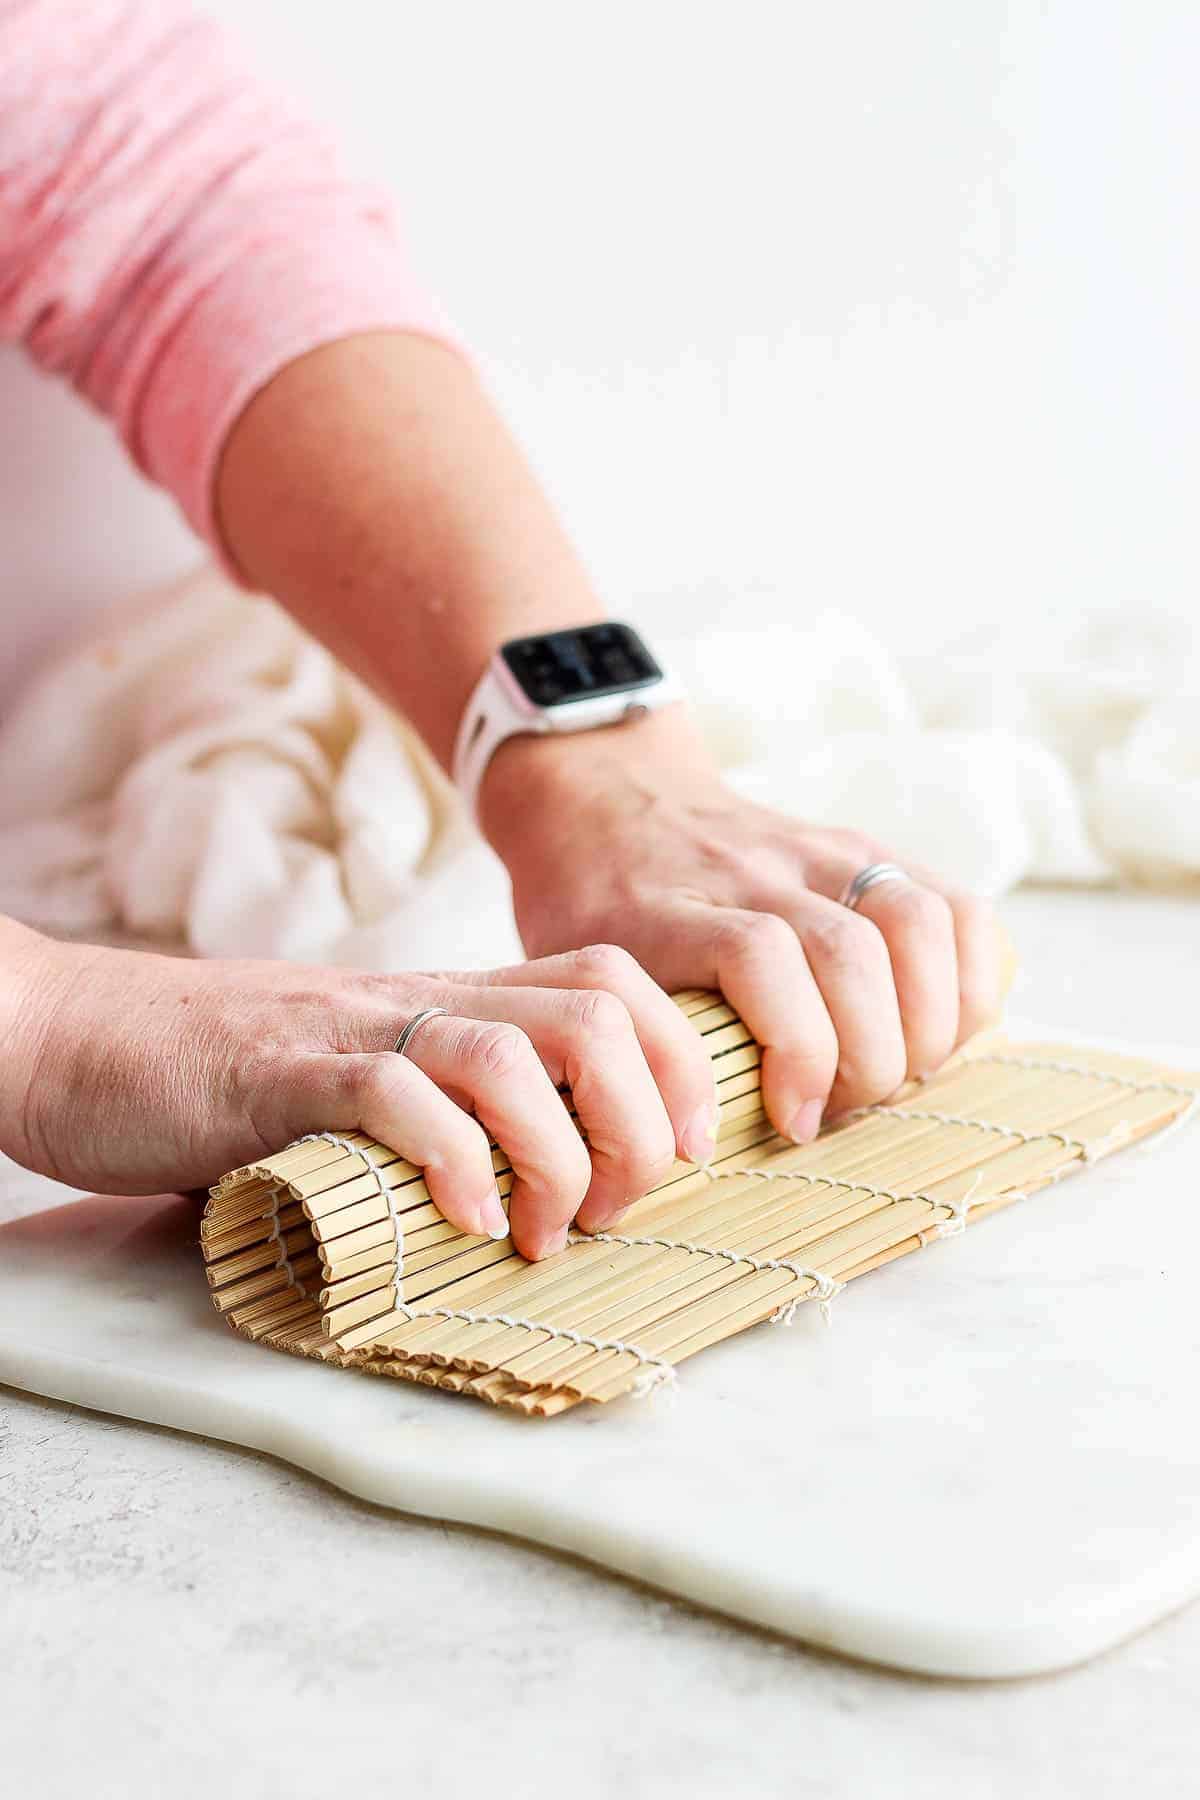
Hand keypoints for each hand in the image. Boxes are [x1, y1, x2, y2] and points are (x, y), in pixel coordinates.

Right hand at [2, 928, 714, 1258]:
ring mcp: (355, 1031)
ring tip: (544, 1229)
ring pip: (515, 1049)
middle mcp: (419, 1002)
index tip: (684, 1155)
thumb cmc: (217, 1077)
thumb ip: (437, 1113)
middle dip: (646, 1117)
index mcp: (448, 1002)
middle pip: (599, 1009)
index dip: (679, 1064)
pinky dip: (453, 1162)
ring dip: (561, 1152)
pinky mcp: (284, 1075)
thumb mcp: (358, 1080)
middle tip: (615, 1209)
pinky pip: (397, 1097)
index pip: (615, 984)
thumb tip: (519, 1199)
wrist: (75, 1035)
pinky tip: (462, 1220)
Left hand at [480, 706, 1000, 1139]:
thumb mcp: (569, 973)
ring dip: (930, 1019)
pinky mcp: (860, 850)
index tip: (792, 1123)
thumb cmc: (587, 907)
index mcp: (667, 908)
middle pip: (850, 951)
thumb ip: (610, 1045)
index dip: (797, 1050)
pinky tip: (948, 1028)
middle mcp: (750, 871)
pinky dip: (973, 972)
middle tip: (845, 1113)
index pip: (760, 956)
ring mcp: (814, 852)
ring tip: (904, 1077)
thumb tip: (658, 1156)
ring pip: (914, 919)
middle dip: (870, 1057)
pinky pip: (950, 901)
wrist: (606, 796)